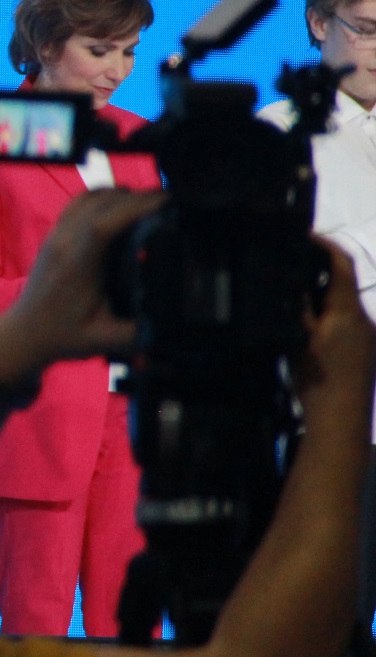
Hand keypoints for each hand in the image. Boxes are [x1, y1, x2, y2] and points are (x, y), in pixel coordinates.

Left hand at [0, 189, 163, 383]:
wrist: (26, 333)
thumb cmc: (63, 336)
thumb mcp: (104, 341)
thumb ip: (137, 334)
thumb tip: (166, 323)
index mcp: (77, 266)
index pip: (104, 224)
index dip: (136, 208)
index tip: (165, 202)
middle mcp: (63, 244)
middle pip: (100, 203)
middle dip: (137, 197)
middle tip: (169, 202)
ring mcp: (56, 236)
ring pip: (88, 197)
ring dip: (120, 194)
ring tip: (150, 202)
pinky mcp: (54, 235)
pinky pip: (78, 202)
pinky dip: (103, 197)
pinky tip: (122, 205)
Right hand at [294, 240, 375, 420]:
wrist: (342, 421)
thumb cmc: (318, 381)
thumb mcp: (298, 340)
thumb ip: (299, 308)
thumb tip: (294, 280)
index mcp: (347, 312)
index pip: (342, 265)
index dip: (326, 245)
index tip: (306, 236)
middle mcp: (364, 319)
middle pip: (343, 285)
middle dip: (318, 276)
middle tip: (288, 274)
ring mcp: (368, 337)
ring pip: (344, 307)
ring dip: (322, 301)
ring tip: (293, 306)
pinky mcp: (366, 353)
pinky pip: (347, 325)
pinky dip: (328, 320)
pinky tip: (308, 334)